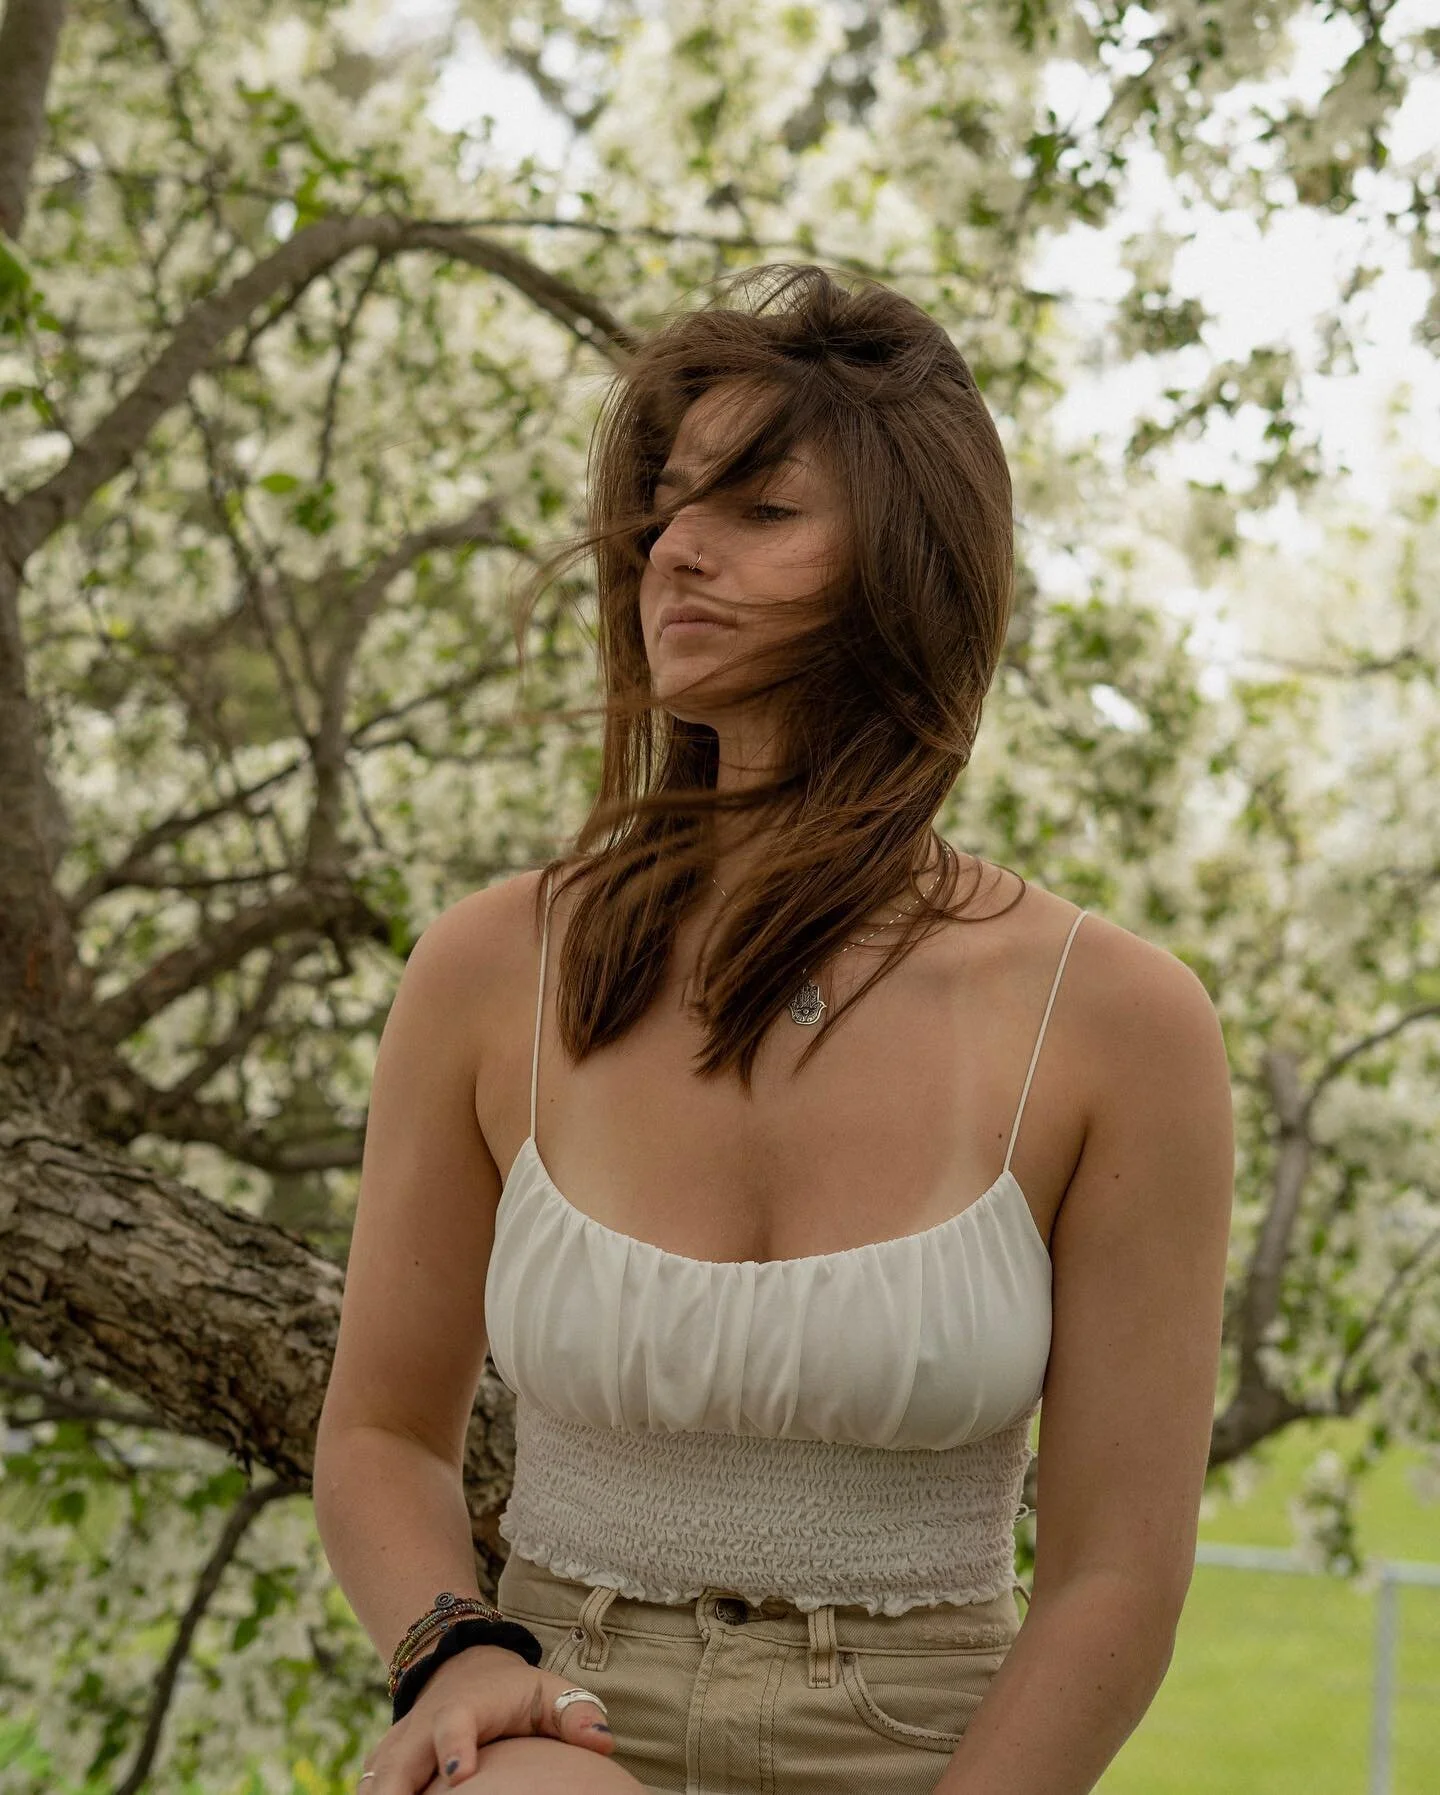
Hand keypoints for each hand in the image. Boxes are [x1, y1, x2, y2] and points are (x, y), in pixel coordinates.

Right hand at [361, 1643, 617, 1791]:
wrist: (459, 1669)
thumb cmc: (514, 1693)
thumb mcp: (548, 1691)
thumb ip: (575, 1714)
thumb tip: (604, 1742)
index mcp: (464, 1708)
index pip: (455, 1724)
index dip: (455, 1746)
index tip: (460, 1774)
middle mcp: (422, 1728)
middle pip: (398, 1765)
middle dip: (397, 1794)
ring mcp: (397, 1748)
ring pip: (374, 1783)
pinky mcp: (382, 1766)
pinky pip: (367, 1792)